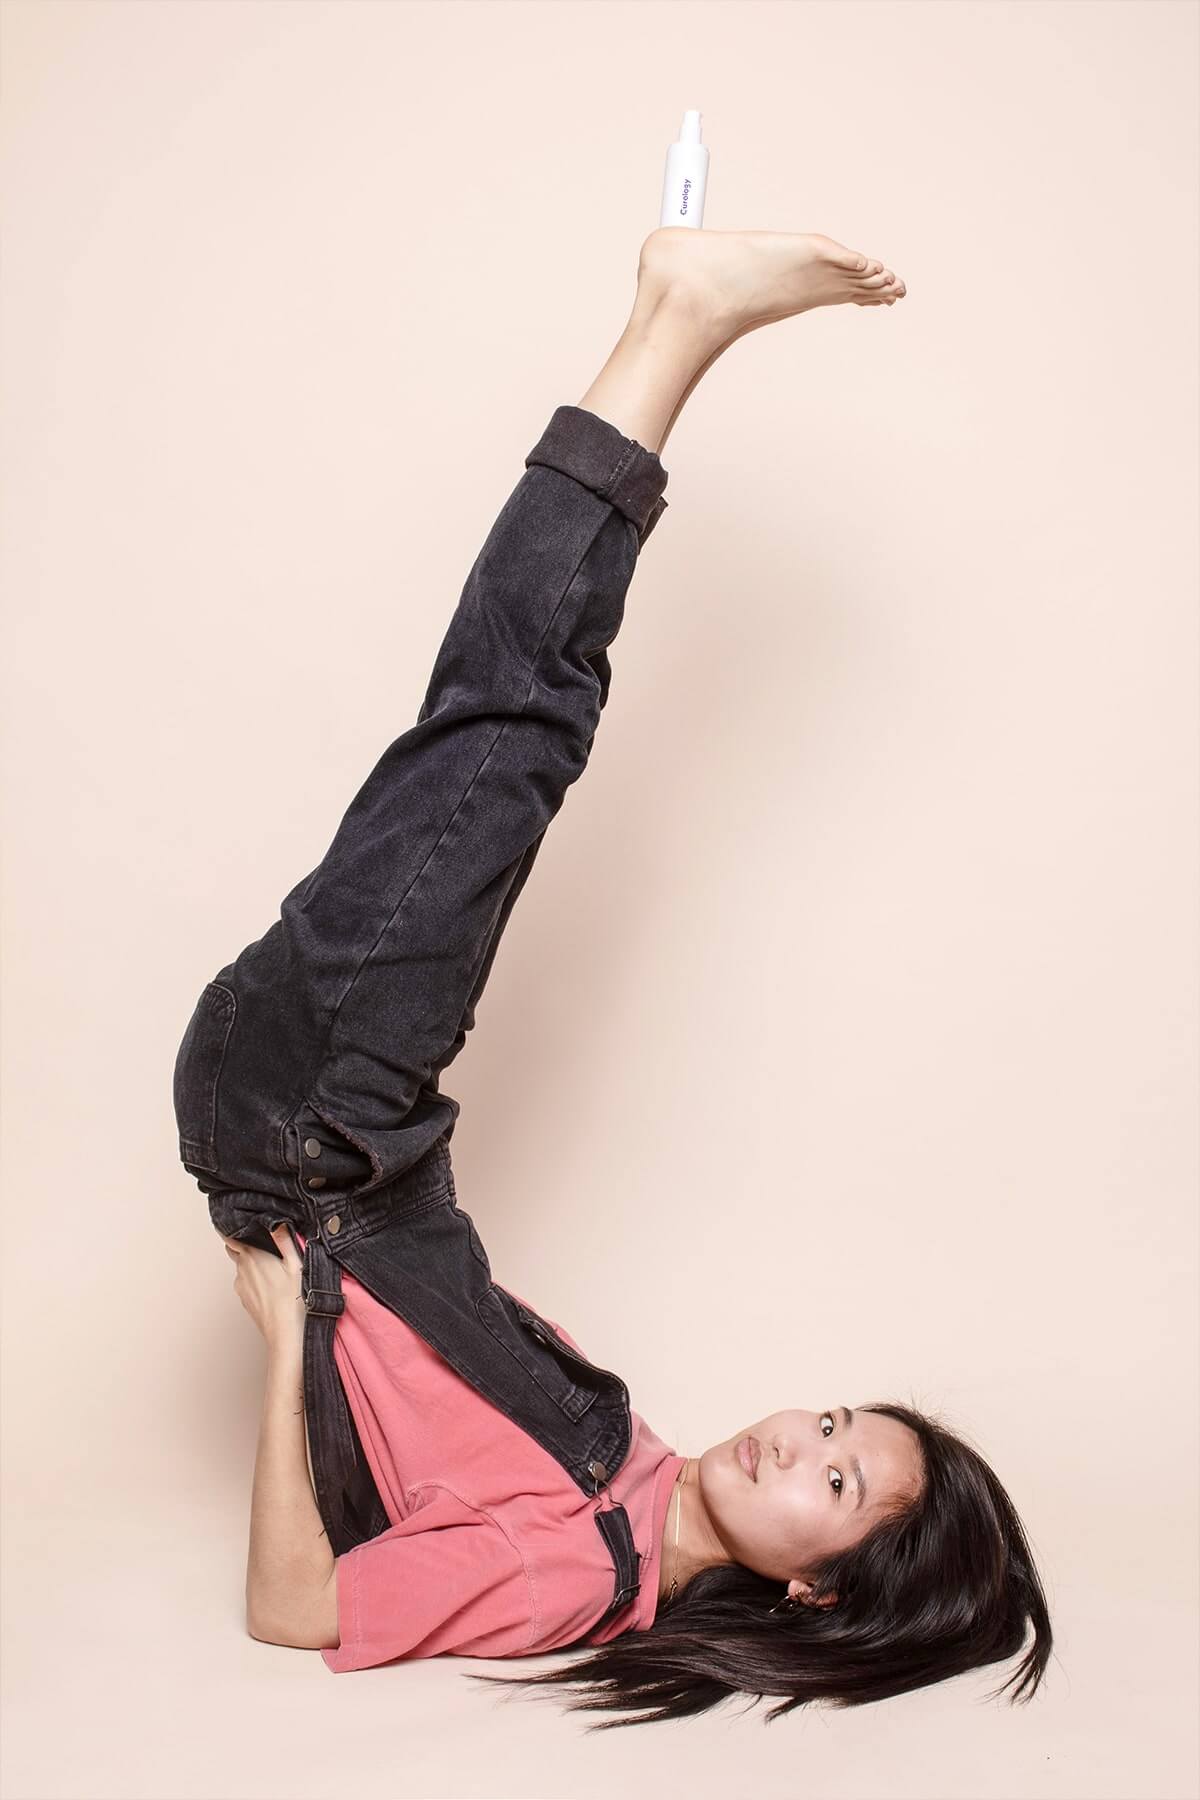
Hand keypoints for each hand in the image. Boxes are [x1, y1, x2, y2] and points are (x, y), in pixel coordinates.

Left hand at [221, 1223, 304, 1350]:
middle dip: (242, 1242)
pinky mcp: (245, 1300)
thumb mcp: (297, 1265)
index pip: (230, 1236)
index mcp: (252, 1257)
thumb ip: (285, 1240)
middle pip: (234, 1249)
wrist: (286, 1336)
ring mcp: (241, 1287)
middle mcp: (241, 1270)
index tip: (235, 1220)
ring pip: (241, 1266)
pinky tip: (271, 1282)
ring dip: (251, 1262)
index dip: (231, 1226)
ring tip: (272, 1264)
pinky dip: (254, 1278)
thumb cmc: (294, 1301)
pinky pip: (246, 1282)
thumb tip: (276, 1221)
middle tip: (261, 1240)